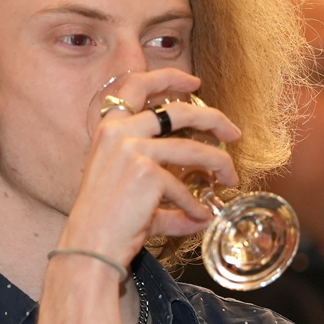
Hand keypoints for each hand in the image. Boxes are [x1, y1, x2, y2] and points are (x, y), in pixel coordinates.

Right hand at [55, 68, 243, 266]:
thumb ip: (163, 187)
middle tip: (233, 132)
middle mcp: (118, 132)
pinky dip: (195, 205)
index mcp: (109, 128)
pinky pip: (184, 188)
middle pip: (178, 111)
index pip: (136, 85)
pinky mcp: (146, 173)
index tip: (193, 83)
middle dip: (213, 118)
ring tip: (231, 178)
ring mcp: (131, 150)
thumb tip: (201, 205)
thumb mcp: (129, 188)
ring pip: (193, 149)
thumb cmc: (107, 221)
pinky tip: (200, 216)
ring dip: (219, 164)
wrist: (91, 245)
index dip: (167, 78)